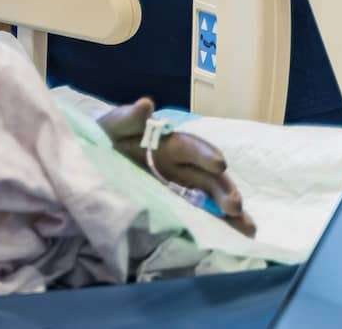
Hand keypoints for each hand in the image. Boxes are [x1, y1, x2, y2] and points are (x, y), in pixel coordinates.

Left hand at [97, 98, 255, 237]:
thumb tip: (146, 104)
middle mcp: (182, 165)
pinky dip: (221, 224)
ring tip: (246, 227)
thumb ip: (129, 117)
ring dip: (230, 210)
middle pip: (209, 176)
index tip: (220, 164)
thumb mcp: (114, 125)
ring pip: (212, 197)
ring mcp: (182, 186)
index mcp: (170, 143)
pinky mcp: (177, 204)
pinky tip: (239, 236)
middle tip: (234, 205)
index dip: (206, 155)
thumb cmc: (108, 136)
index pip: (192, 148)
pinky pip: (202, 214)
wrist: (95, 160)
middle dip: (223, 189)